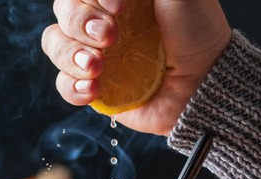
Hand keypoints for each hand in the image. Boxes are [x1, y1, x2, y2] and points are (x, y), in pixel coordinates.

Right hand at [41, 0, 230, 135]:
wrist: (206, 83)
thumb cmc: (199, 33)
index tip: (120, 4)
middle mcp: (101, 22)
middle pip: (63, 12)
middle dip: (80, 22)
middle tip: (111, 36)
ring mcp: (95, 55)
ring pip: (55, 45)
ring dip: (71, 54)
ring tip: (99, 66)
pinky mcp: (96, 88)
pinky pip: (64, 84)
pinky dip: (72, 86)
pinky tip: (94, 88)